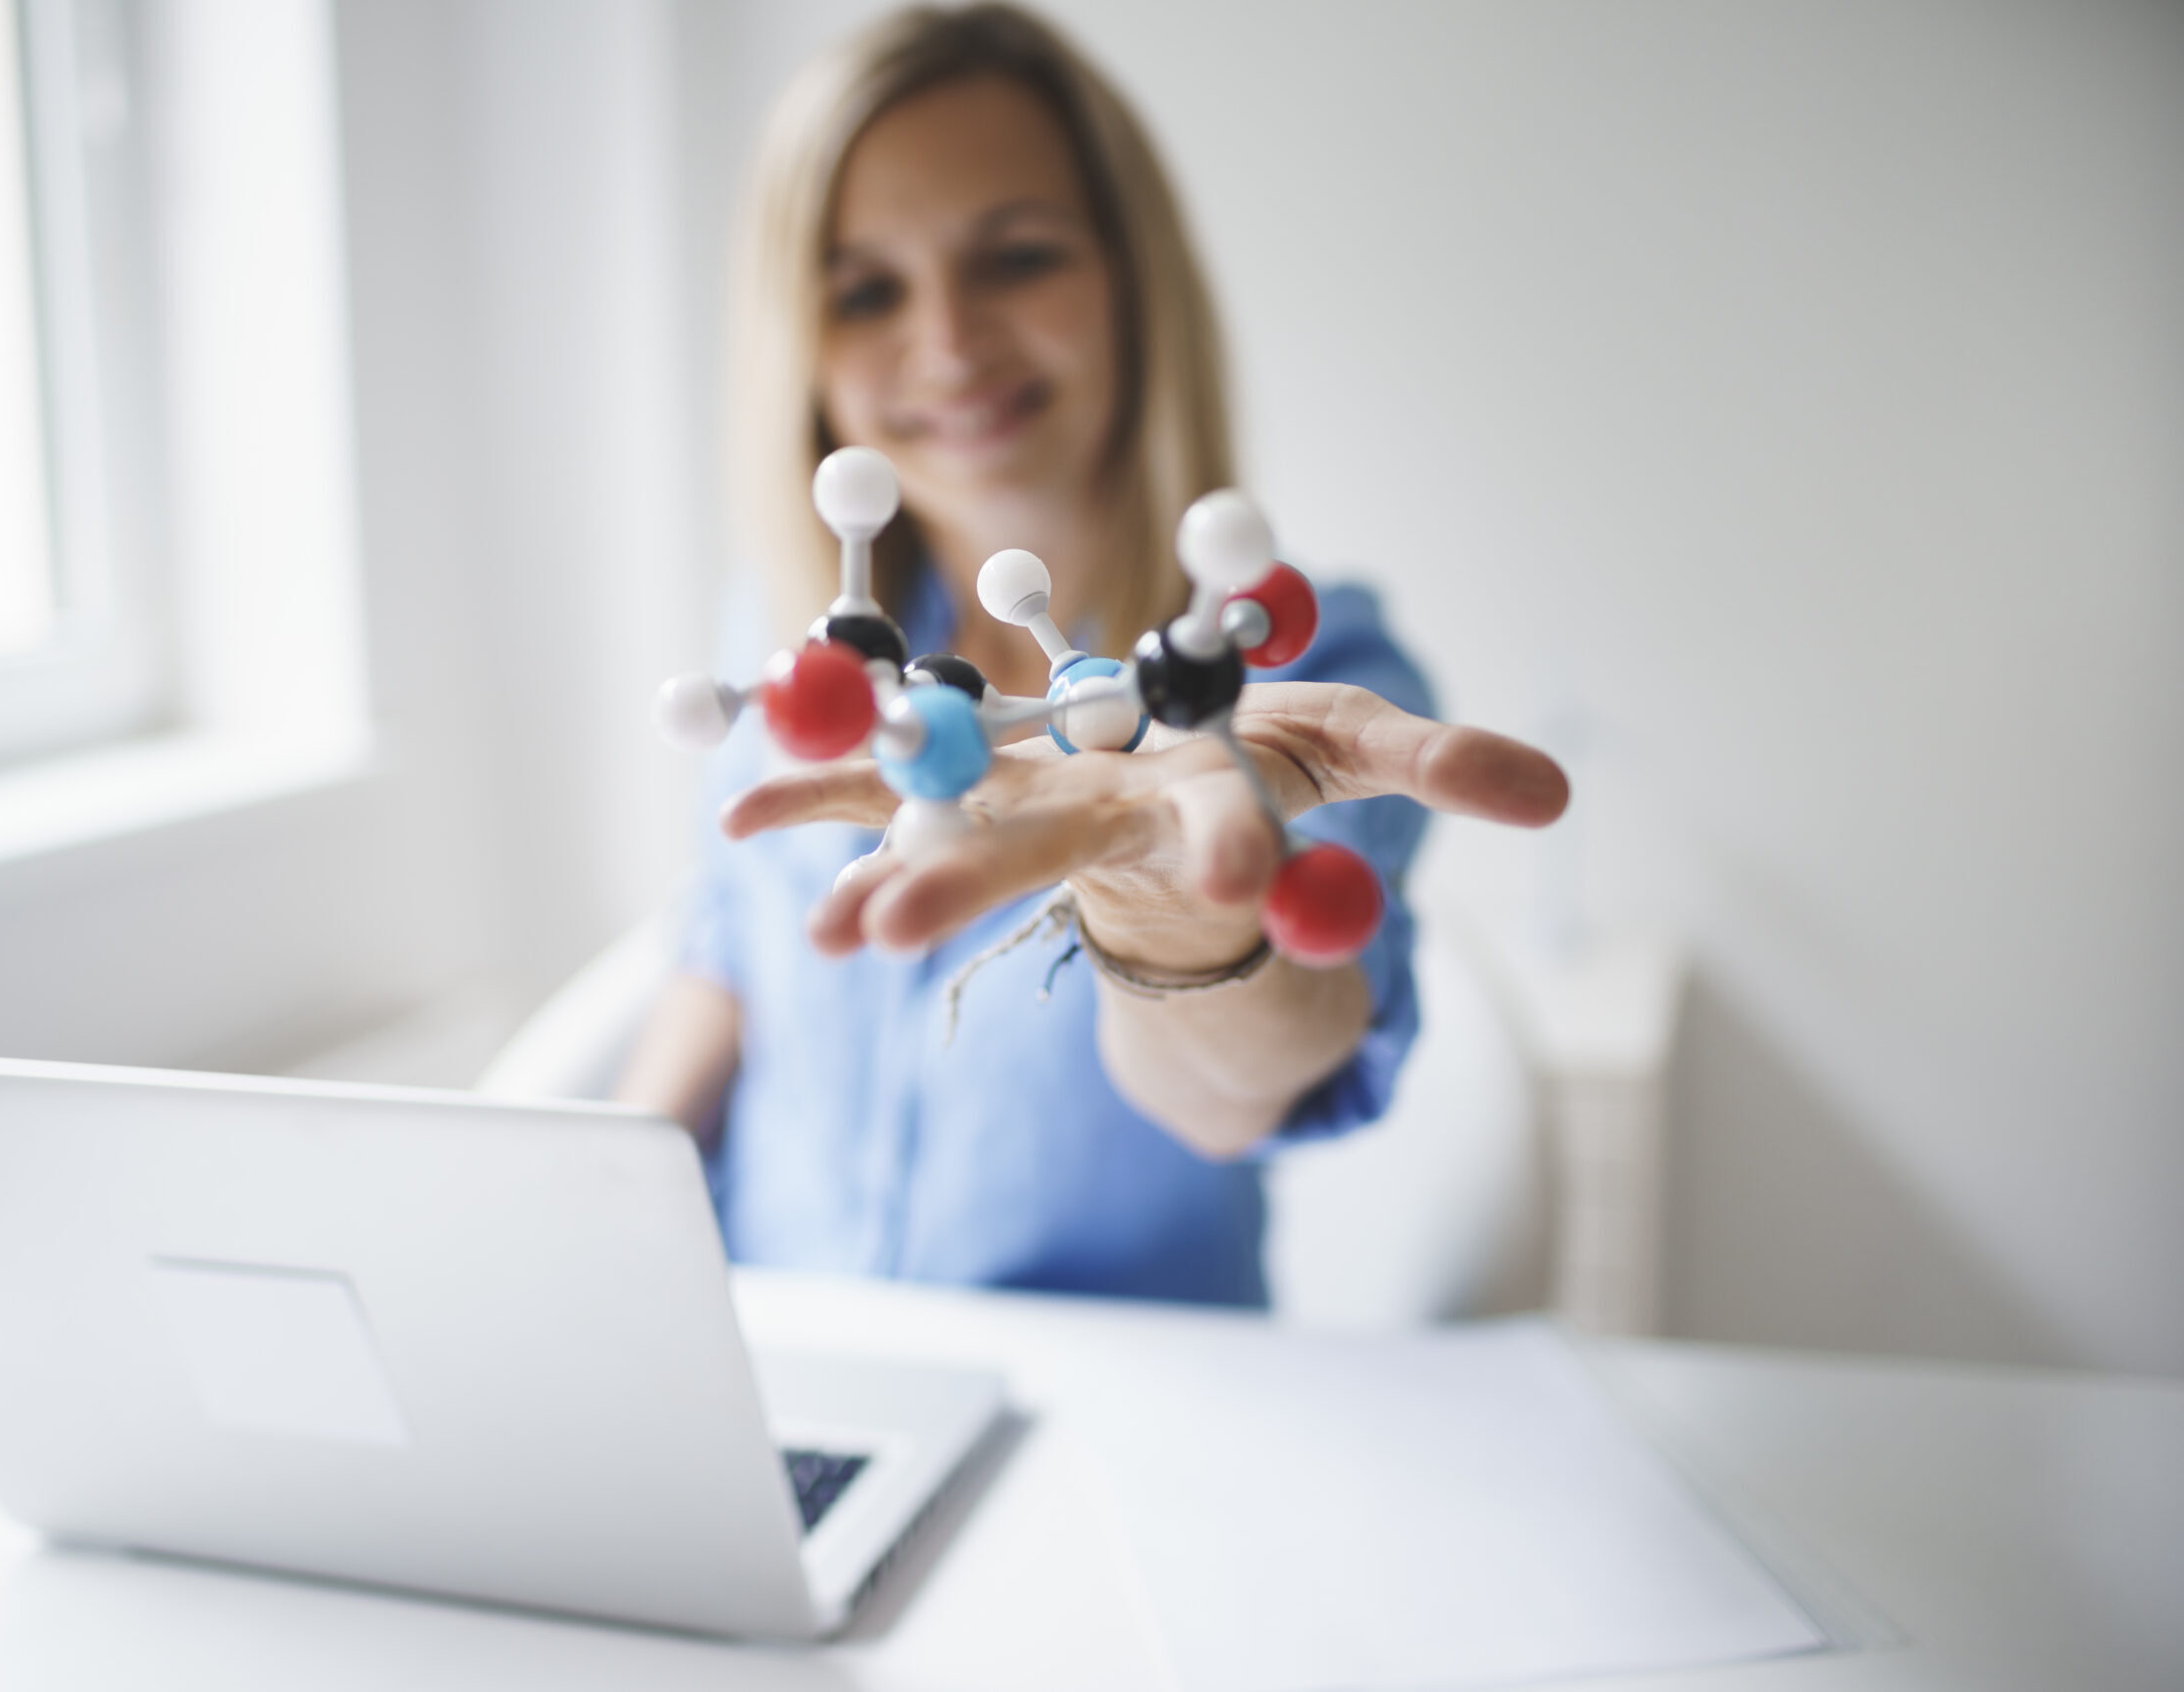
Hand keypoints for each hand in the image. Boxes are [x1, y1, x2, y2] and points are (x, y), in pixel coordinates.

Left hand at [721, 682, 1568, 969]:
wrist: (1168, 817)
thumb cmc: (1258, 771)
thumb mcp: (1360, 755)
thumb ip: (1442, 766)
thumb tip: (1555, 795)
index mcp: (1194, 814)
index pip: (1216, 845)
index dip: (1232, 859)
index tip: (1235, 878)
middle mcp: (1094, 827)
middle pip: (1033, 858)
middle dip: (966, 887)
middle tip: (884, 932)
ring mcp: (1016, 816)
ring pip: (940, 840)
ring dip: (873, 874)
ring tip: (814, 923)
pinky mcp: (960, 788)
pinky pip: (875, 785)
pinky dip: (809, 794)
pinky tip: (732, 809)